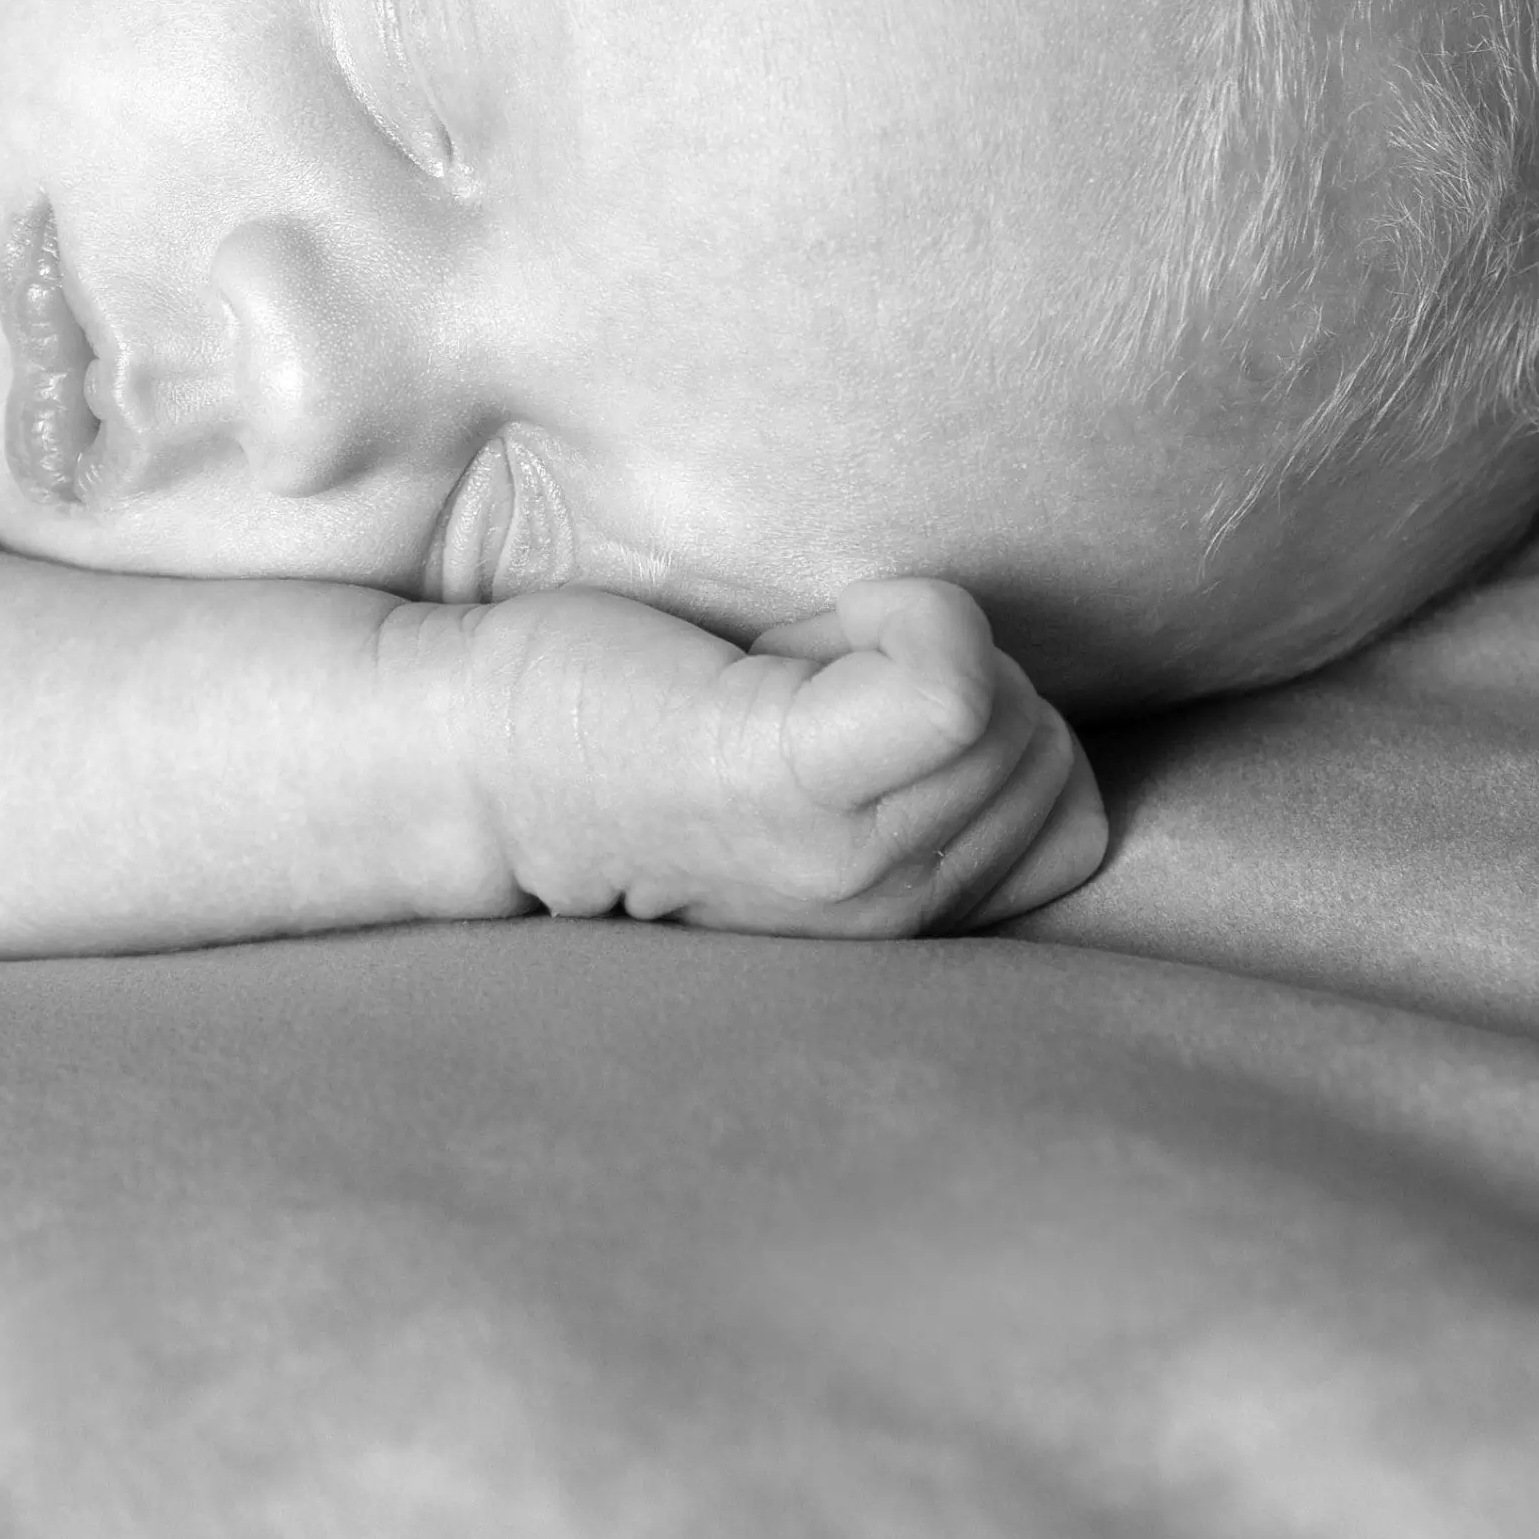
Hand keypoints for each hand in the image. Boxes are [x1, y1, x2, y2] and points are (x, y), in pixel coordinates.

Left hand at [454, 577, 1104, 935]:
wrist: (462, 752)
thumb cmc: (621, 724)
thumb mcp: (813, 772)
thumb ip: (925, 765)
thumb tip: (1000, 682)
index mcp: (902, 917)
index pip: (1076, 801)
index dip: (973, 711)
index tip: (838, 702)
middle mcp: (889, 911)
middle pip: (1046, 742)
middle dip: (938, 675)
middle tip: (792, 681)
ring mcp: (843, 858)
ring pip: (1006, 702)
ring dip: (898, 643)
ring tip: (771, 670)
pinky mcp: (783, 777)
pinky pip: (952, 683)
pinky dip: (903, 621)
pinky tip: (790, 640)